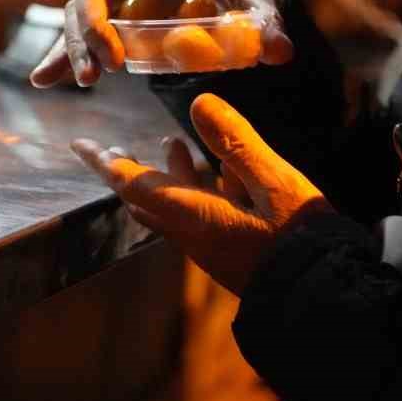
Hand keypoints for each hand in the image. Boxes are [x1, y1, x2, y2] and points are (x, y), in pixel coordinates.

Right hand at [29, 0, 293, 87]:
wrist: (237, 4)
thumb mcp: (260, 1)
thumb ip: (267, 22)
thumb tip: (278, 52)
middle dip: (92, 24)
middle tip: (107, 66)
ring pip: (82, 16)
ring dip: (76, 47)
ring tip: (87, 82)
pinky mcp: (115, 25)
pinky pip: (83, 40)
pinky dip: (64, 58)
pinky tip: (45, 81)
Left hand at [70, 93, 329, 293]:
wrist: (321, 297)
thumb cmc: (299, 238)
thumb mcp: (273, 182)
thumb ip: (236, 143)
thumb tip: (199, 103)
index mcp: (193, 216)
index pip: (134, 185)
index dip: (106, 163)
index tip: (80, 145)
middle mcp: (193, 234)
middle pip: (147, 199)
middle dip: (131, 169)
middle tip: (117, 146)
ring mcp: (211, 246)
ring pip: (174, 207)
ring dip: (168, 175)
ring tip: (173, 142)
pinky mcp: (229, 252)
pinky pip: (199, 216)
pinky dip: (197, 189)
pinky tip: (222, 176)